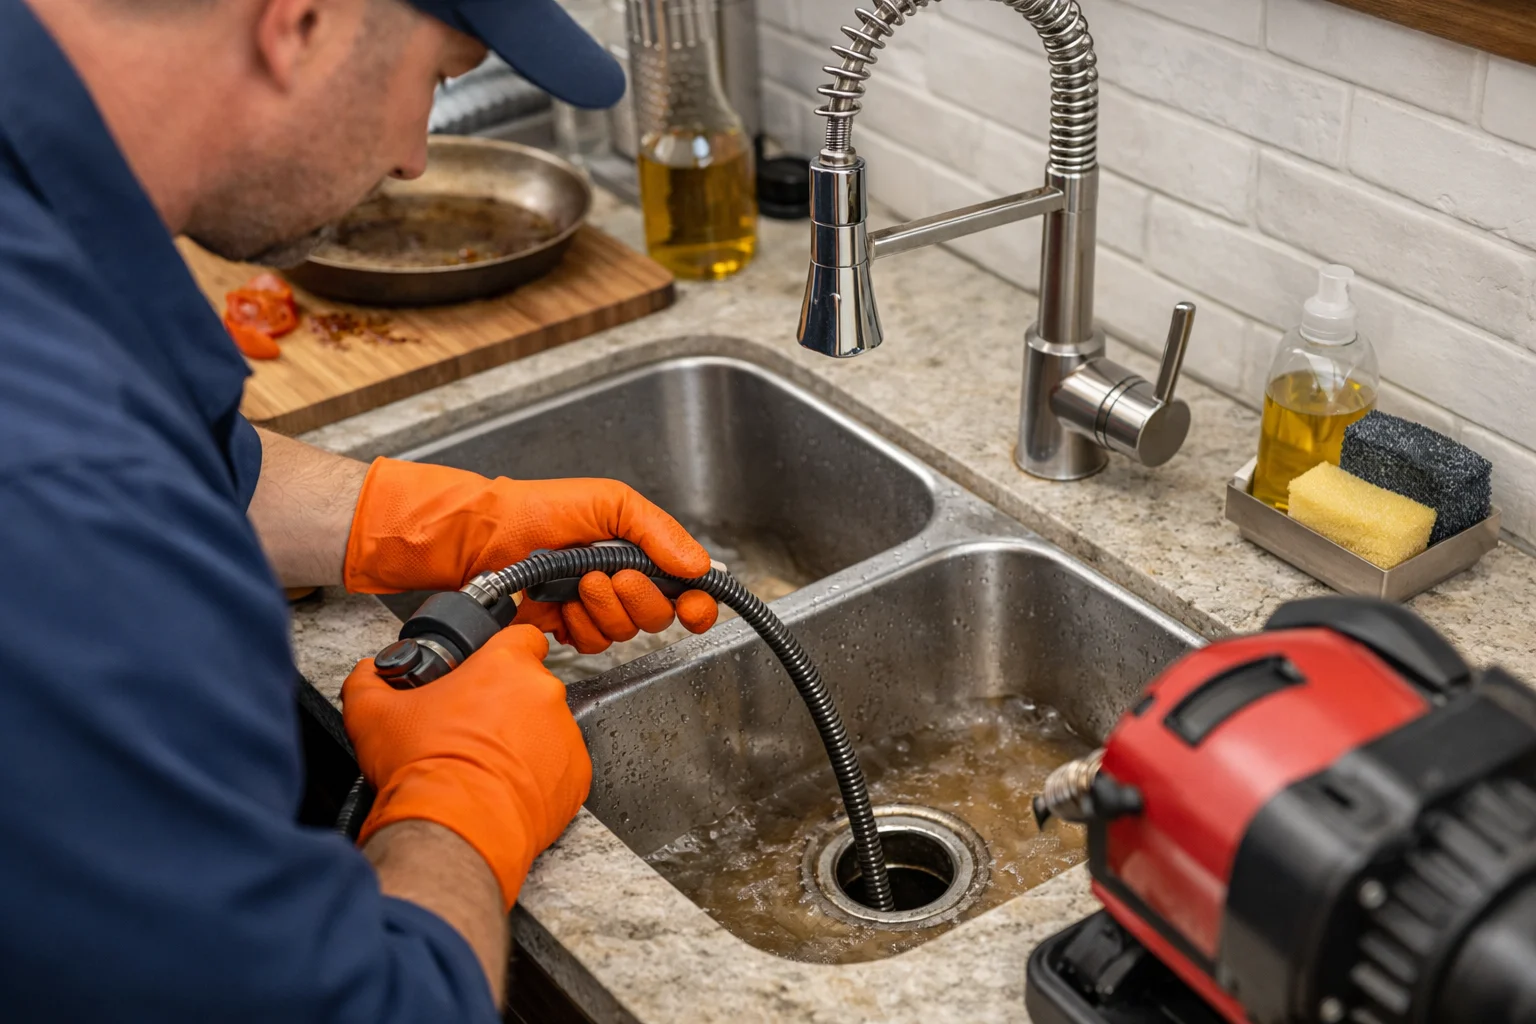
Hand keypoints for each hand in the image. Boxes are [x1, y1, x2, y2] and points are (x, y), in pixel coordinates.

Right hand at [342, 624, 590, 909]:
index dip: (502, 651)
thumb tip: (368, 673)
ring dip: (524, 739)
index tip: (487, 669)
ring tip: (486, 764)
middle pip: (530, 686)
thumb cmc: (424, 770)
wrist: (454, 830)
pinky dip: (539, 776)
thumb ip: (368, 680)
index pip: (521, 636)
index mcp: (505, 666)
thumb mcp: (372, 715)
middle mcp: (544, 694)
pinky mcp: (576, 777)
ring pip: (547, 727)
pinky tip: (505, 788)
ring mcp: (566, 736)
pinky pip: (560, 767)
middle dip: (505, 702)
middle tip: (472, 727)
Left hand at [343, 459, 718, 650]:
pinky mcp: (570, 630)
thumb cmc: (539, 510)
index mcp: (640, 550)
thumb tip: (699, 566)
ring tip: (575, 582)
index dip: (698, 604)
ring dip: (601, 609)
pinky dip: (578, 626)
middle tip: (607, 575)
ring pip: (625, 634)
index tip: (695, 608)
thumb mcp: (610, 502)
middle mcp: (624, 581)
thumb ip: (658, 531)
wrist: (484, 539)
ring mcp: (597, 608)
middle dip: (635, 598)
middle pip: (660, 616)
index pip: (688, 588)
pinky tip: (560, 606)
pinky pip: (593, 645)